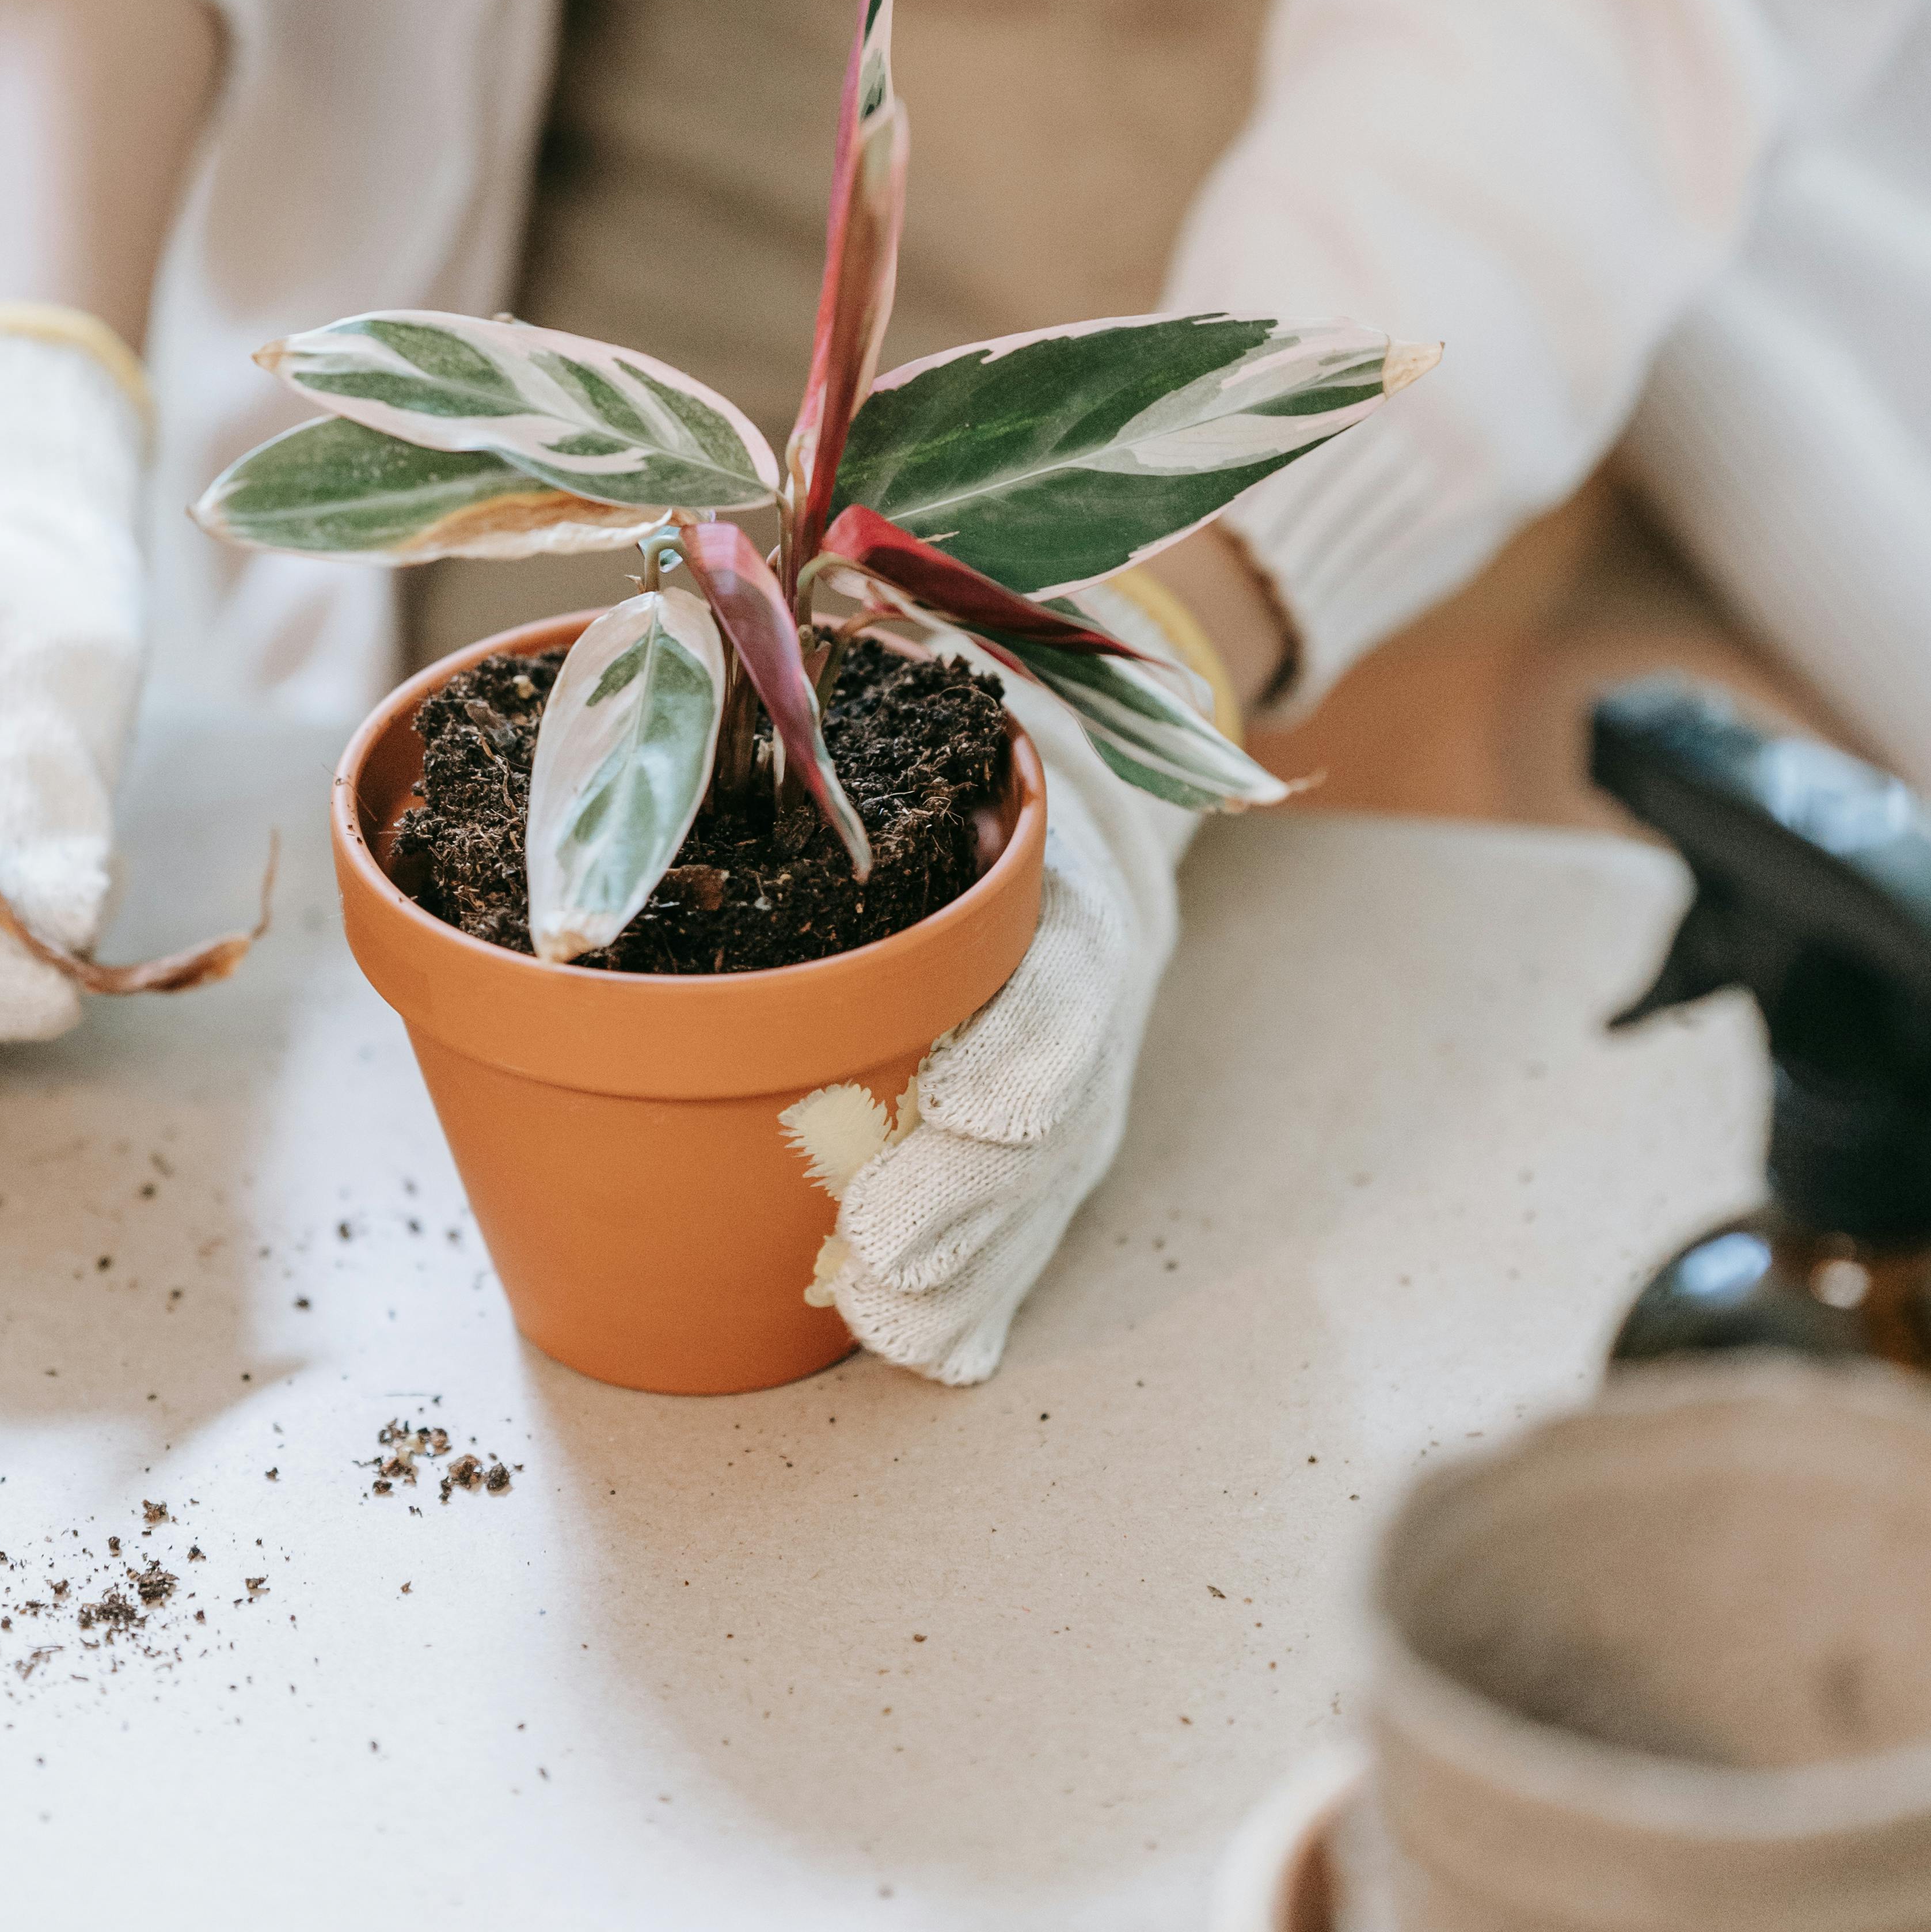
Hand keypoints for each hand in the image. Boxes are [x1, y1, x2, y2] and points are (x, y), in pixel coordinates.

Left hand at [811, 592, 1201, 1385]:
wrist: (1128, 730)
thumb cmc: (1012, 683)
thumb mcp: (977, 641)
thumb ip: (905, 631)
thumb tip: (802, 582)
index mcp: (1094, 865)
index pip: (1078, 973)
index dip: (1023, 1052)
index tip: (955, 1119)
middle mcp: (1107, 971)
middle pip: (1063, 1106)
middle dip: (974, 1201)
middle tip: (877, 1268)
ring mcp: (1091, 1049)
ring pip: (1050, 1181)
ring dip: (974, 1265)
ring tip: (889, 1332)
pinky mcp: (1060, 1105)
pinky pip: (1034, 1212)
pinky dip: (986, 1287)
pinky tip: (928, 1349)